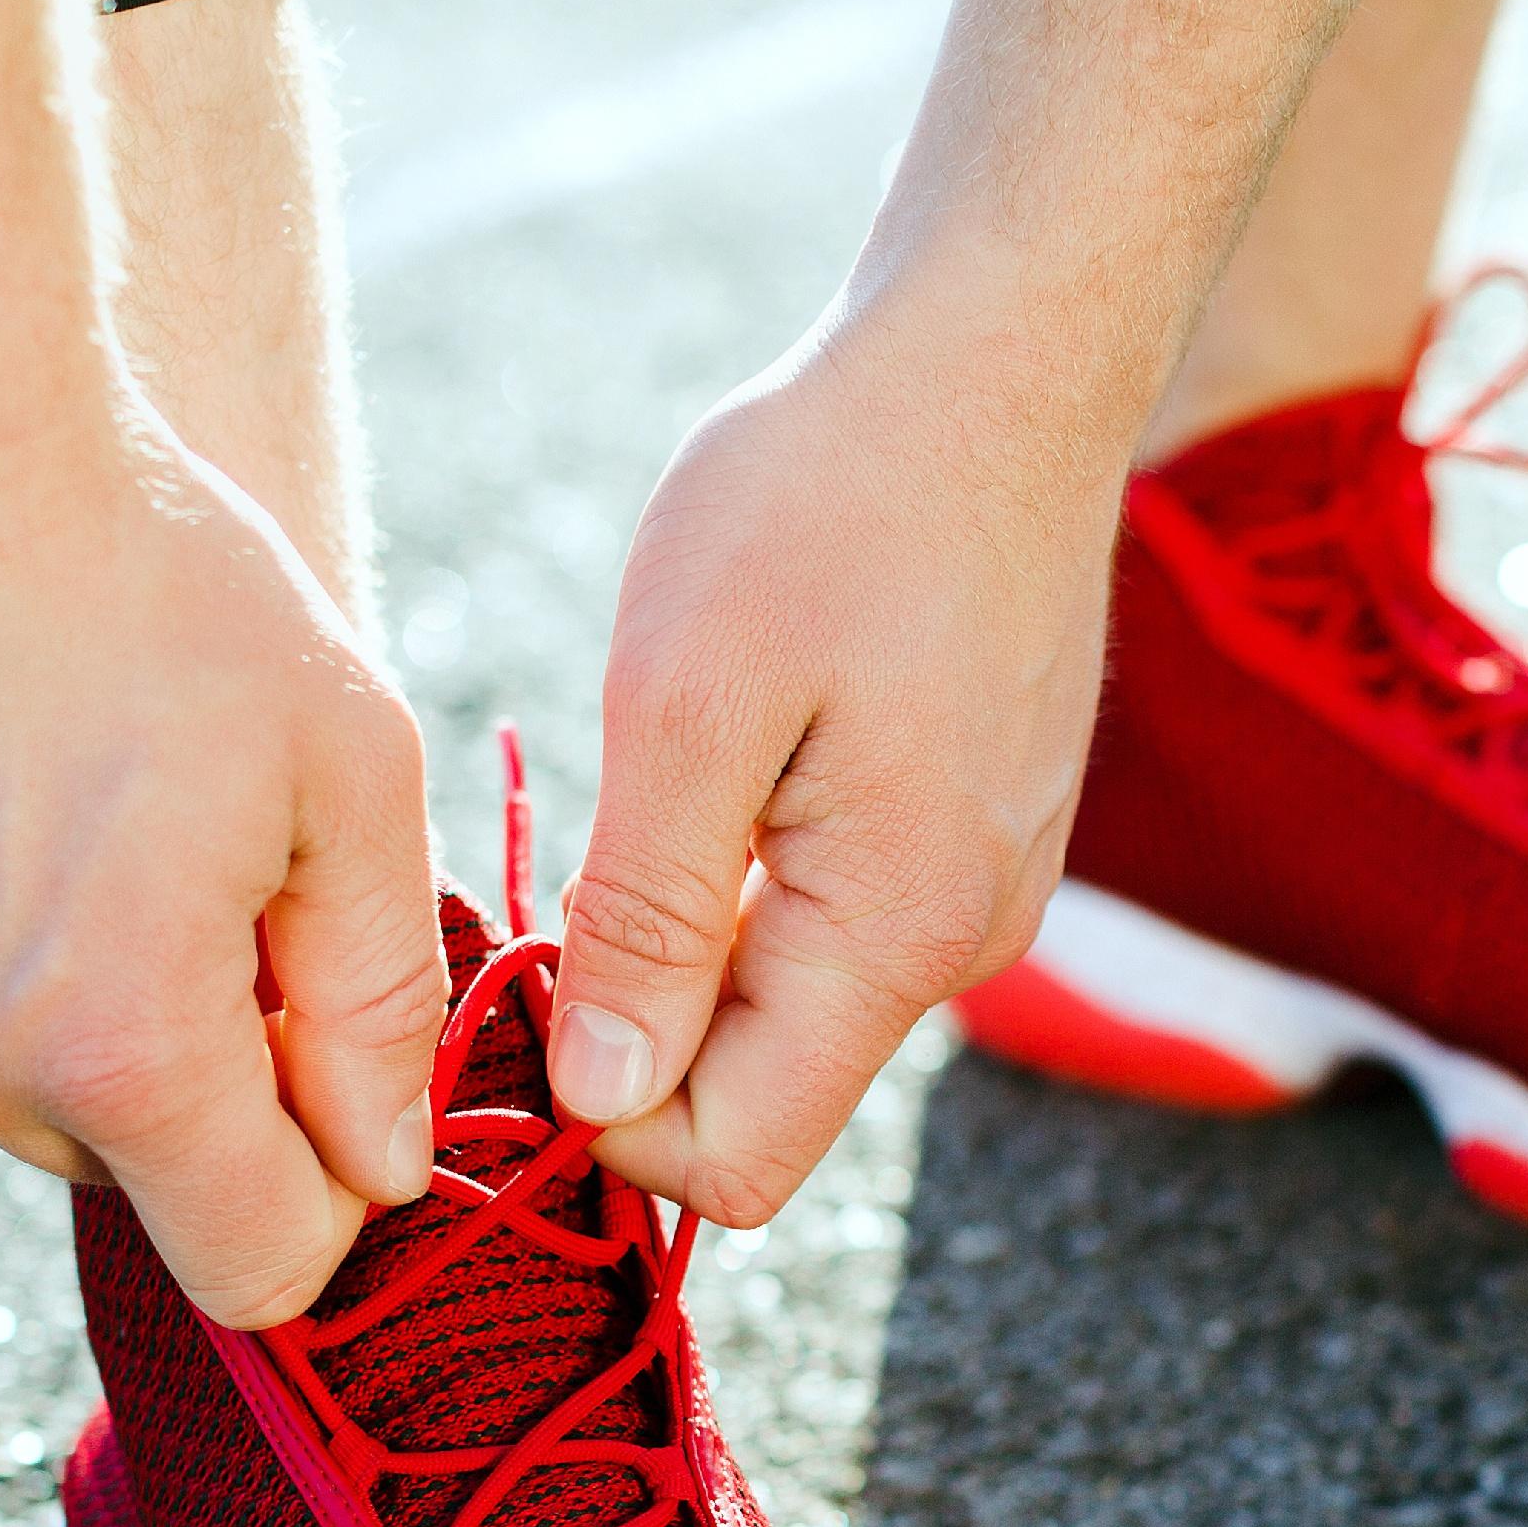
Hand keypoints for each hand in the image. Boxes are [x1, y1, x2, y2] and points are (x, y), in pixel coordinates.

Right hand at [0, 415, 441, 1325]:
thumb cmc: (152, 576)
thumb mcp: (349, 777)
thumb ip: (376, 1001)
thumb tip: (383, 1165)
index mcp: (119, 1046)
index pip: (256, 1264)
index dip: (329, 1198)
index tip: (345, 1096)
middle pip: (128, 1160)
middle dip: (197, 1066)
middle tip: (211, 876)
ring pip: (0, 1073)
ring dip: (61, 992)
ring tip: (72, 799)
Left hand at [550, 299, 1119, 1224]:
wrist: (1000, 364)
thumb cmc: (832, 497)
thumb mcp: (689, 698)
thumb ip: (648, 919)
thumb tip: (605, 1106)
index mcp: (899, 934)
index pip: (735, 1162)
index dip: (606, 1118)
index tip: (528, 986)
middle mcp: (966, 945)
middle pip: (764, 1094)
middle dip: (641, 1032)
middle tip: (561, 868)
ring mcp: (987, 890)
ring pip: (797, 1007)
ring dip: (692, 943)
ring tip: (659, 781)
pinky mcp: (983, 832)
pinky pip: (841, 923)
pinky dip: (755, 882)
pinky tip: (734, 751)